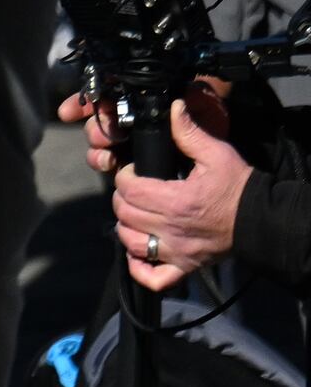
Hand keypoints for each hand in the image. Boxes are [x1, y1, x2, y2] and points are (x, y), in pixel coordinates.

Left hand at [111, 99, 249, 290]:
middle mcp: (171, 230)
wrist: (263, 220)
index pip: (128, 189)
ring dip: (126, 227)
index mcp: (176, 201)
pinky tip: (139, 252)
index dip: (124, 176)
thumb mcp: (217, 154)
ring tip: (135, 215)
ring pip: (131, 243)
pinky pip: (152, 278)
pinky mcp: (185, 267)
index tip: (133, 171)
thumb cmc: (240, 187)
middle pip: (124, 214)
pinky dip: (139, 268)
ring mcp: (177, 252)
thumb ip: (189, 133)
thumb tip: (172, 109)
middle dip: (122, 198)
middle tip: (134, 190)